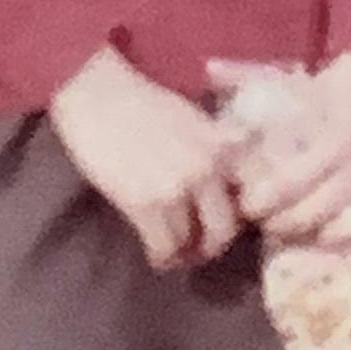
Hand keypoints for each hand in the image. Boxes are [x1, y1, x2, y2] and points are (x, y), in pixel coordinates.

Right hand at [49, 46, 244, 271]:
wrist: (96, 92)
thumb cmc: (141, 100)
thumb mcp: (194, 120)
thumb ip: (216, 150)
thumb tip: (228, 185)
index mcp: (223, 145)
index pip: (254, 194)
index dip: (243, 215)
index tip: (229, 221)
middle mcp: (208, 169)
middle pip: (225, 229)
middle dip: (213, 244)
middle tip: (201, 246)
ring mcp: (177, 188)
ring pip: (192, 243)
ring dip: (183, 252)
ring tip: (173, 251)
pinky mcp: (144, 204)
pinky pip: (163, 247)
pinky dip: (161, 257)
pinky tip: (156, 255)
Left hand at [210, 51, 350, 247]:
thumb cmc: (328, 85)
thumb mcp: (287, 79)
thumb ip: (246, 77)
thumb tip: (208, 67)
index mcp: (330, 143)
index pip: (287, 187)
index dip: (259, 202)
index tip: (244, 203)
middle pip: (311, 215)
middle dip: (279, 224)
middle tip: (262, 221)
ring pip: (346, 232)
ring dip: (316, 237)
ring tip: (295, 232)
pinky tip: (332, 236)